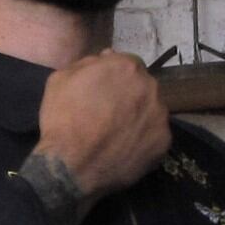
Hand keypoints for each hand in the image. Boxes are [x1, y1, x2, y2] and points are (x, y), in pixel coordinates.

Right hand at [34, 51, 170, 204]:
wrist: (71, 166)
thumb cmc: (63, 119)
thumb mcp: (61, 78)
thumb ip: (88, 63)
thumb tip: (106, 57)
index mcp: (127, 67)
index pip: (128, 64)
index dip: (116, 77)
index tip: (105, 90)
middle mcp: (150, 87)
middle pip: (143, 86)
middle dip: (130, 94)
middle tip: (111, 112)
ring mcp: (160, 115)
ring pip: (151, 110)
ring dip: (139, 116)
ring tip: (119, 133)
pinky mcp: (164, 142)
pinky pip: (154, 134)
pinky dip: (143, 138)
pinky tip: (126, 147)